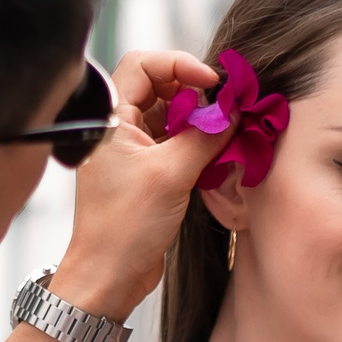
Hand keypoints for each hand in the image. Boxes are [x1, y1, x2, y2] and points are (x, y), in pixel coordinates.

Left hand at [48, 50, 233, 319]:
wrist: (109, 277)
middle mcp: (118, 130)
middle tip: (227, 107)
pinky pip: (176, 144)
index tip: (212, 82)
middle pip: (161, 88)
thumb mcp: (170, 174)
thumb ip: (204, 136)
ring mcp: (133, 152)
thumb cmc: (124, 228)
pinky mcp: (148, 173)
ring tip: (228, 131)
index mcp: (110, 120)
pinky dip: (199, 143)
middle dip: (196, 94)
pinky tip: (220, 152)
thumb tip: (233, 112)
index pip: (143, 65)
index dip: (179, 64)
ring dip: (201, 121)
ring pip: (172, 117)